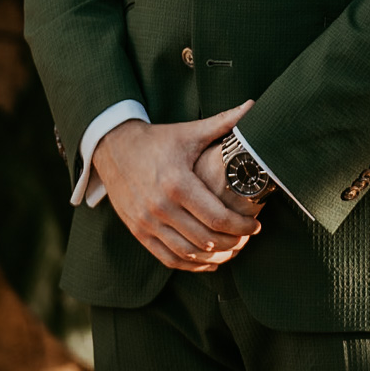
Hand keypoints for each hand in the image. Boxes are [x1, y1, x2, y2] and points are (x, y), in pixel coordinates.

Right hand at [93, 103, 261, 272]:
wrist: (113, 147)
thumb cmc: (157, 140)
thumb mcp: (189, 132)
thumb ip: (223, 122)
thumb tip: (253, 106)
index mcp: (177, 182)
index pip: (217, 217)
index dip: (241, 226)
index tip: (256, 225)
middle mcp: (161, 207)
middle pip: (206, 239)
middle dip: (233, 243)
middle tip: (248, 239)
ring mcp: (147, 222)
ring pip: (188, 253)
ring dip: (215, 257)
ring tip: (233, 250)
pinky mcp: (138, 231)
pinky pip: (167, 258)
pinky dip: (190, 265)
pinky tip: (208, 261)